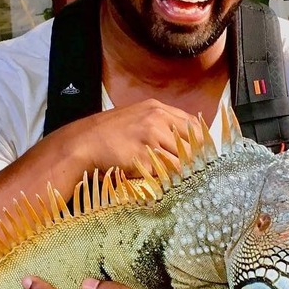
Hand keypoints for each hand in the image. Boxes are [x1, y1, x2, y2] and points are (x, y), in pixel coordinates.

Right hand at [51, 99, 204, 178]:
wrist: (84, 142)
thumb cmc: (111, 132)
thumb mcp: (138, 116)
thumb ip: (162, 123)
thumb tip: (187, 138)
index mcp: (157, 109)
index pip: (194, 125)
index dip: (201, 141)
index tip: (203, 154)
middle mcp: (157, 121)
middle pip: (191, 143)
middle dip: (195, 158)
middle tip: (196, 170)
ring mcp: (150, 139)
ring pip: (181, 159)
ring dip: (181, 170)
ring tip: (178, 177)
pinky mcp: (143, 159)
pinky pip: (165, 172)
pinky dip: (166, 178)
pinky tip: (161, 180)